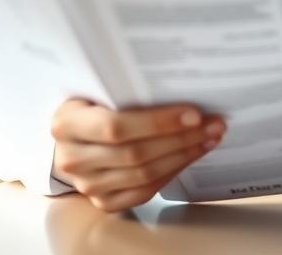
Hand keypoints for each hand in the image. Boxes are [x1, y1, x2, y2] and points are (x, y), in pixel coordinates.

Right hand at [50, 98, 226, 212]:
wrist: (71, 136)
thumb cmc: (91, 103)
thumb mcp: (97, 87)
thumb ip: (126, 86)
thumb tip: (179, 79)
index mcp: (67, 123)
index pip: (116, 126)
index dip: (158, 122)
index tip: (195, 113)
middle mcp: (72, 158)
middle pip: (135, 153)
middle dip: (181, 138)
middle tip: (214, 124)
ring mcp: (87, 185)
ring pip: (143, 174)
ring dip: (183, 155)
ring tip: (209, 138)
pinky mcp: (103, 201)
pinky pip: (144, 191)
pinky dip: (172, 173)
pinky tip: (190, 155)